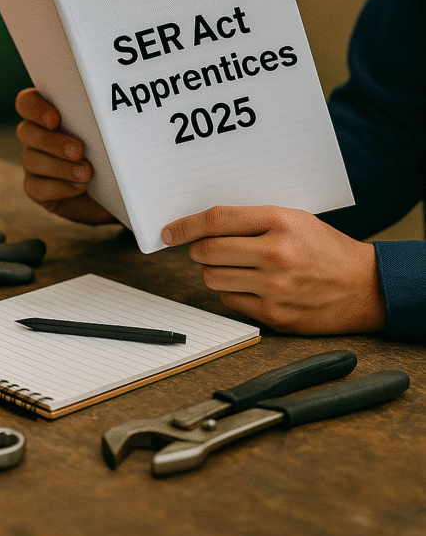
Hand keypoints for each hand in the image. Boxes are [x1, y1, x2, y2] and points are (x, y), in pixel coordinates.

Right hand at [15, 88, 116, 224]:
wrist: (114, 190)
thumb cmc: (111, 154)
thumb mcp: (109, 135)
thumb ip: (101, 121)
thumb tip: (111, 111)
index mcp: (47, 114)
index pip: (27, 102)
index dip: (35, 108)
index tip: (55, 118)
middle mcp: (34, 136)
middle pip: (26, 131)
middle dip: (52, 141)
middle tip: (79, 150)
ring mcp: (33, 162)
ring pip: (30, 160)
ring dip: (59, 166)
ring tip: (87, 173)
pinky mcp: (36, 188)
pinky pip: (36, 187)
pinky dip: (58, 187)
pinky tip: (79, 187)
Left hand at [161, 205, 384, 334]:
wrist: (366, 287)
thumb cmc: (326, 249)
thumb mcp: (295, 219)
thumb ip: (253, 220)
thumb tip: (204, 225)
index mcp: (280, 222)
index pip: (217, 220)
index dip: (185, 226)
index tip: (169, 232)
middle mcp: (275, 254)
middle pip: (207, 251)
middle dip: (199, 250)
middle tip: (207, 249)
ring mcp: (274, 287)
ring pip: (213, 278)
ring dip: (215, 272)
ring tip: (236, 268)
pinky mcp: (275, 315)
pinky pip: (230, 302)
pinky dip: (232, 293)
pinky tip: (252, 286)